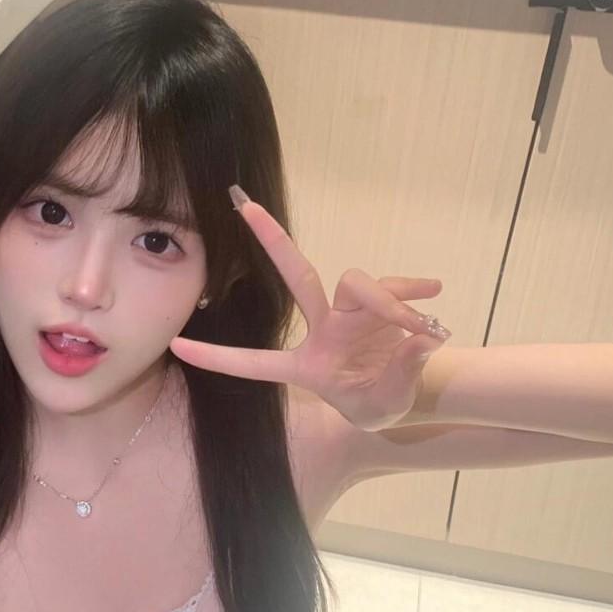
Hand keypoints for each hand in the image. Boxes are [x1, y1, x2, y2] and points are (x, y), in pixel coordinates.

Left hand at [169, 191, 451, 432]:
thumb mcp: (384, 405)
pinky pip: (394, 286)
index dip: (218, 357)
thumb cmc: (381, 404)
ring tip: (423, 331)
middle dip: (272, 241)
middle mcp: (322, 330)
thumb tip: (419, 340)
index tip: (176, 345)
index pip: (256, 362)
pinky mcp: (378, 302)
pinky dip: (414, 292)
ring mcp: (349, 312)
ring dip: (392, 303)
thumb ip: (401, 374)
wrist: (411, 394)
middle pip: (297, 276)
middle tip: (246, 207)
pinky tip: (436, 294)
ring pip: (359, 283)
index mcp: (306, 366)